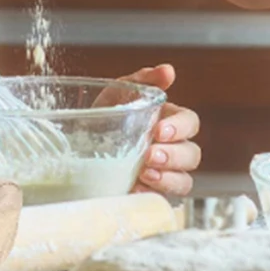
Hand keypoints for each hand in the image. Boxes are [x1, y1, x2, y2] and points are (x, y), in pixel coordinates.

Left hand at [119, 65, 200, 196]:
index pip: (191, 123)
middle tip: (149, 155)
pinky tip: (135, 189)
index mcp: (170, 121)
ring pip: (184, 181)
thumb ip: (144, 80)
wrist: (77, 144)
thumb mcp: (120, 91)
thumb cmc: (106, 114)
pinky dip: (150, 195)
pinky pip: (161, 200)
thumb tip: (168, 70)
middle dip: (173, 156)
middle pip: (192, 155)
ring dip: (167, 179)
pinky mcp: (150, 193)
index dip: (181, 128)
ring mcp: (164, 174)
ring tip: (144, 174)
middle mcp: (172, 149)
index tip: (159, 130)